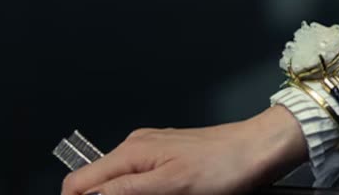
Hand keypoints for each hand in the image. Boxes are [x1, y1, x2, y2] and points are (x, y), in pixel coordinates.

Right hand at [60, 105, 308, 194]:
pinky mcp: (167, 159)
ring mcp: (151, 152)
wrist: (261, 149)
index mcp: (130, 152)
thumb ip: (124, 191)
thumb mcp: (171, 186)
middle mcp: (135, 148)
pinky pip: (140, 181)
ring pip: (118, 185)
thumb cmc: (225, 166)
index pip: (77, 183)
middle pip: (96, 185)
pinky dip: (144, 193)